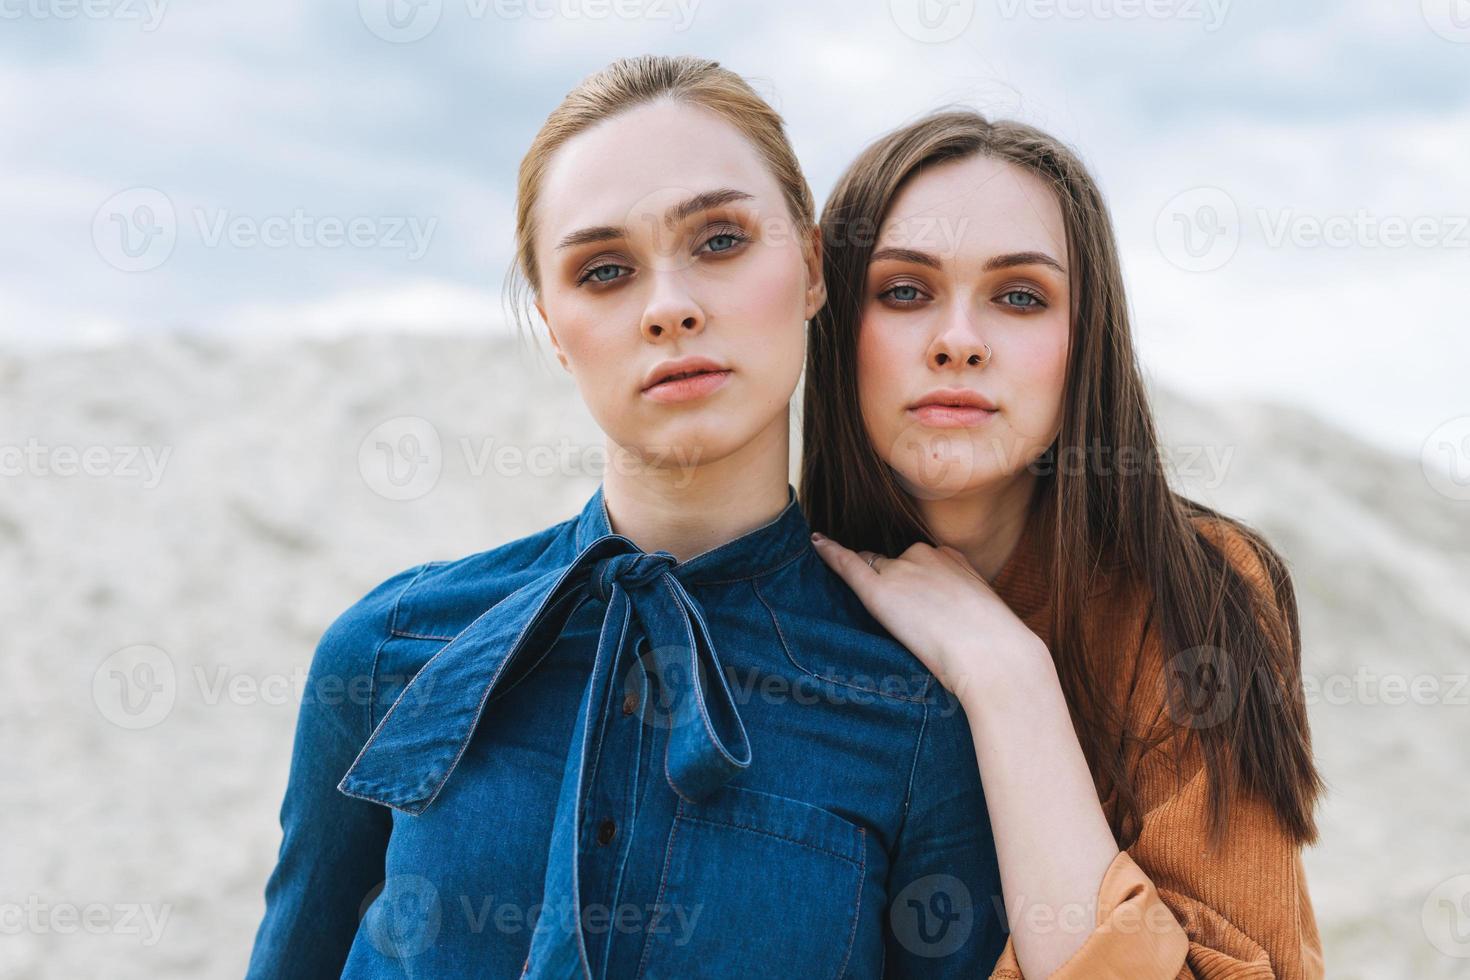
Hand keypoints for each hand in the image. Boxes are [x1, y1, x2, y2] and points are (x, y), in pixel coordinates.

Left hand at [809, 532, 1046, 706]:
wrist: (994, 657)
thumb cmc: (998, 651)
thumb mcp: (987, 618)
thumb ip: (962, 611)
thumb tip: (951, 628)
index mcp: (954, 559)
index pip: (920, 563)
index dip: (911, 580)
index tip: (912, 598)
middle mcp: (926, 555)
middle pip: (893, 564)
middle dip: (889, 582)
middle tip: (899, 619)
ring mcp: (902, 570)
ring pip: (873, 570)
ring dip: (870, 586)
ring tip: (875, 614)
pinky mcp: (881, 590)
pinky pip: (848, 565)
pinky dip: (830, 553)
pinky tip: (816, 543)